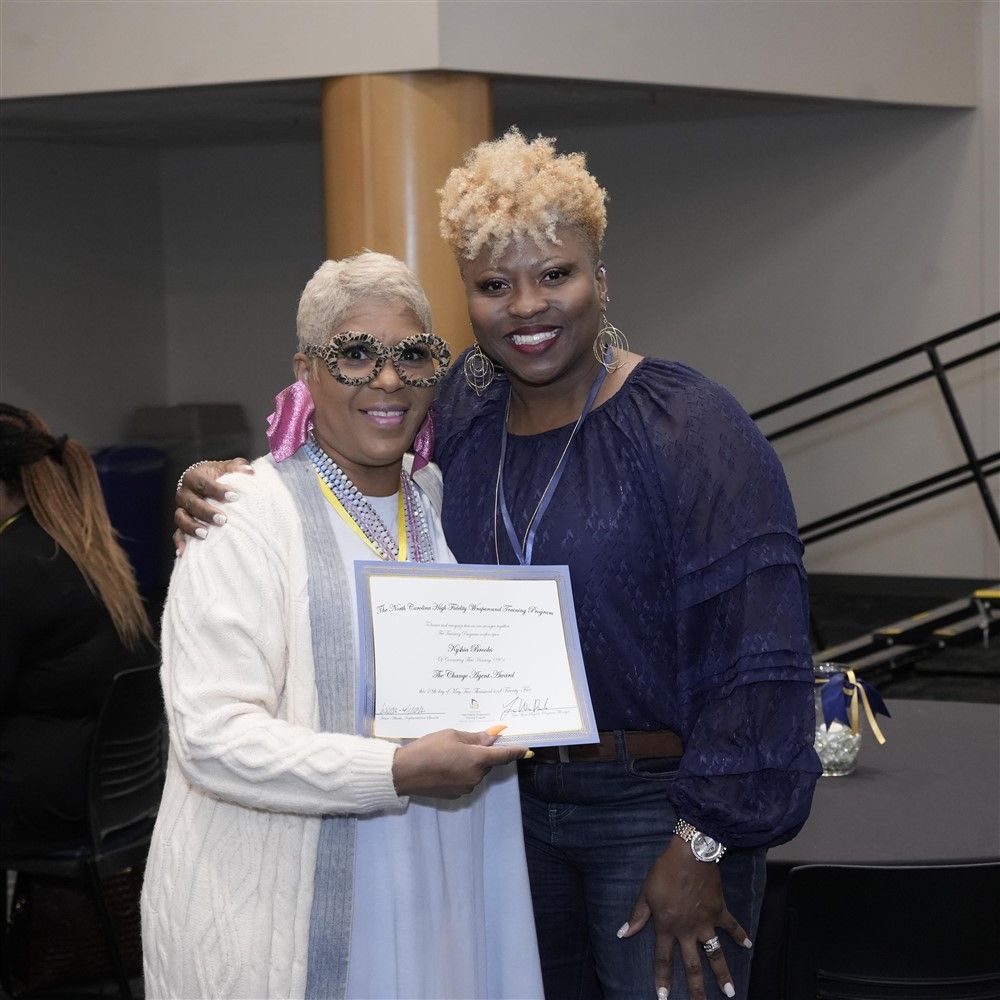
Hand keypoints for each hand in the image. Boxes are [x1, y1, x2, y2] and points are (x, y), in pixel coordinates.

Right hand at [173, 458, 252, 553]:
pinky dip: (179, 542)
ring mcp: (181, 509)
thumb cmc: (219, 477)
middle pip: (191, 503)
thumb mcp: (226, 468)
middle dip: (206, 512)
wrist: (205, 483)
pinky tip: (184, 552)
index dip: (217, 490)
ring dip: (192, 527)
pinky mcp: (181, 523)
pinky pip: (177, 533)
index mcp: (194, 477)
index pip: (203, 483)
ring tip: (206, 535)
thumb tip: (249, 472)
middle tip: (223, 520)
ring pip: (181, 518)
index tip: (234, 497)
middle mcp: (184, 493)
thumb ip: (237, 467)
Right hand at [391, 727, 529, 798]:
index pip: (504, 756)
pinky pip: (466, 779)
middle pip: (488, 763)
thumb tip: (494, 737)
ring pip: (477, 771)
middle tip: (467, 742)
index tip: (528, 750)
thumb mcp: (452, 736)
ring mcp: (466, 788)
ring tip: (450, 753)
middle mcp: (476, 777)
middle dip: (484, 753)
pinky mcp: (456, 795)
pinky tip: (445, 766)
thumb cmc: (428, 748)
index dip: (517, 752)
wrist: (403, 773)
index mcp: (478, 760)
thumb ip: (475, 737)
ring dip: (471, 762)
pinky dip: (462, 771)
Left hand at [618, 837, 751, 999]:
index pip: (664, 959)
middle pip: (692, 966)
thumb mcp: (646, 893)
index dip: (663, 979)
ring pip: (715, 954)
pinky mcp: (719, 911)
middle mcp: (687, 931)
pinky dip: (740, 935)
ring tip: (730, 992)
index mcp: (667, 927)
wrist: (690, 855)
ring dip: (722, 974)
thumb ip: (637, 916)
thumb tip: (623, 934)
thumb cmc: (664, 872)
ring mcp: (705, 923)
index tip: (663, 998)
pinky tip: (748, 946)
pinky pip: (732, 926)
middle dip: (696, 989)